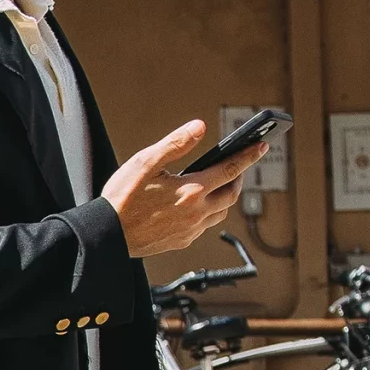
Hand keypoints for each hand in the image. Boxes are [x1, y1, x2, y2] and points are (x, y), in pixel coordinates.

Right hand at [103, 120, 270, 259]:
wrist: (107, 235)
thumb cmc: (122, 198)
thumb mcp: (145, 162)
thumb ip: (175, 144)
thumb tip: (199, 128)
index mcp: (191, 190)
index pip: (230, 169)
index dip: (248, 155)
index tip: (261, 145)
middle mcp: (196, 212)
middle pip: (231, 194)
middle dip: (238, 178)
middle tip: (237, 167)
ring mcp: (190, 230)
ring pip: (221, 213)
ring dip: (224, 197)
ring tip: (216, 186)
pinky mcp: (182, 242)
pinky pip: (204, 227)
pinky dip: (208, 213)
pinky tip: (195, 206)